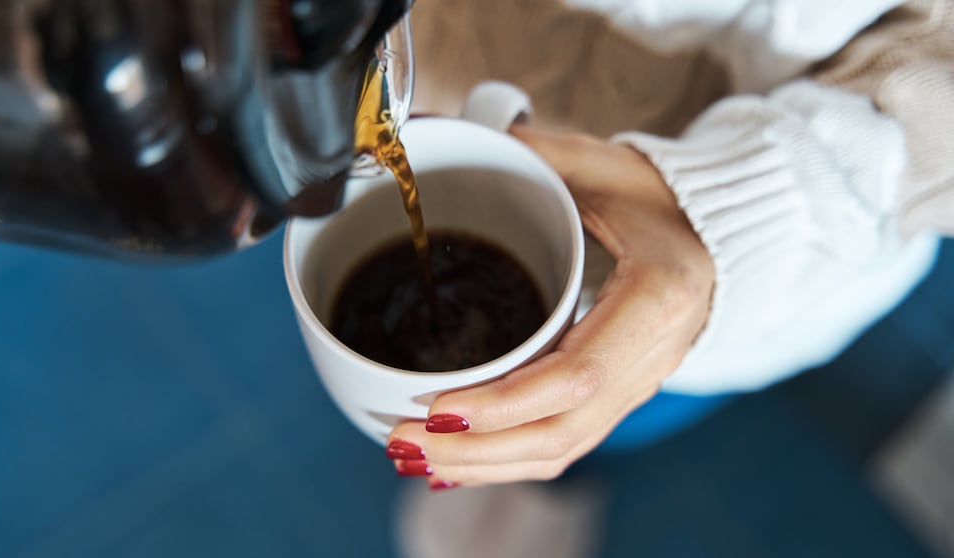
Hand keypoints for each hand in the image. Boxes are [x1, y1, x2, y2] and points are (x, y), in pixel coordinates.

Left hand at [385, 126, 714, 487]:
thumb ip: (539, 154)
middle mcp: (652, 358)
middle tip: (401, 442)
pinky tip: (458, 464)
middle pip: (560, 433)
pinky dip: (507, 461)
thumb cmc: (664, 197)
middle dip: (475, 451)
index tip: (436, 408)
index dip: (504, 403)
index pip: (577, 375)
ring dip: (483, 466)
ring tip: (414, 459)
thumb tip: (457, 133)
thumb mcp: (606, 165)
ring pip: (560, 450)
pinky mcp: (620, 396)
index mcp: (657, 299)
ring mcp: (638, 385)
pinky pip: (564, 444)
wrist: (719, 233)